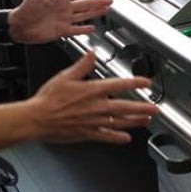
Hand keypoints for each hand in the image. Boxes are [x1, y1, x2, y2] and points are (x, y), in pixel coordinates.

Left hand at [11, 0, 112, 43]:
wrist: (19, 26)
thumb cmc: (25, 10)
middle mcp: (64, 8)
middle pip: (85, 4)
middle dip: (97, 2)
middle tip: (109, 0)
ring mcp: (64, 19)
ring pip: (83, 15)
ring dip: (95, 13)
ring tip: (106, 10)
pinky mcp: (62, 30)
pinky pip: (75, 30)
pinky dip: (84, 29)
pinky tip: (91, 28)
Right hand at [28, 52, 158, 143]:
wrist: (36, 119)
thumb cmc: (48, 99)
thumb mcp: (65, 76)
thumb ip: (82, 65)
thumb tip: (92, 53)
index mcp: (92, 91)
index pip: (119, 85)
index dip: (135, 83)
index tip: (146, 82)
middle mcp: (95, 107)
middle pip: (124, 107)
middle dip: (142, 108)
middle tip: (154, 108)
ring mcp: (92, 121)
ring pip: (119, 122)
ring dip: (134, 122)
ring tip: (146, 121)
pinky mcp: (87, 133)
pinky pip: (105, 136)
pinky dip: (117, 138)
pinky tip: (126, 139)